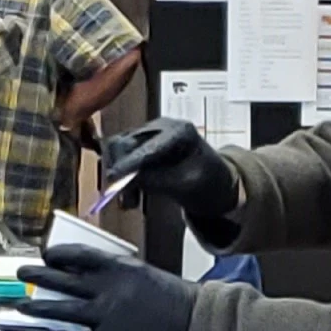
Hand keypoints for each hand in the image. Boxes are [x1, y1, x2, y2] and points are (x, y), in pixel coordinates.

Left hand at [35, 251, 199, 330]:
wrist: (195, 328)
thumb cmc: (176, 301)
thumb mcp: (146, 274)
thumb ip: (117, 275)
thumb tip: (89, 277)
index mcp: (121, 268)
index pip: (79, 255)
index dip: (58, 254)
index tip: (47, 253)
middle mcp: (109, 291)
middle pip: (62, 280)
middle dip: (38, 274)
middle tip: (23, 272)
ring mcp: (105, 318)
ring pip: (60, 310)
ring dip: (37, 306)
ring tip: (23, 304)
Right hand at [95, 119, 242, 240]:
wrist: (216, 181)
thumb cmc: (208, 180)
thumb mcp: (186, 184)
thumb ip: (158, 180)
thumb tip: (128, 180)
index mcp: (179, 131)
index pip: (147, 146)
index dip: (128, 163)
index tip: (113, 178)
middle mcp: (161, 127)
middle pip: (127, 143)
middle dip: (122, 171)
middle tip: (123, 199)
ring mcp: (151, 135)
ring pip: (120, 152)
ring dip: (121, 177)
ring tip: (130, 203)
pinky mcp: (143, 146)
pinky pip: (123, 159)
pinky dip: (124, 179)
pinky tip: (132, 197)